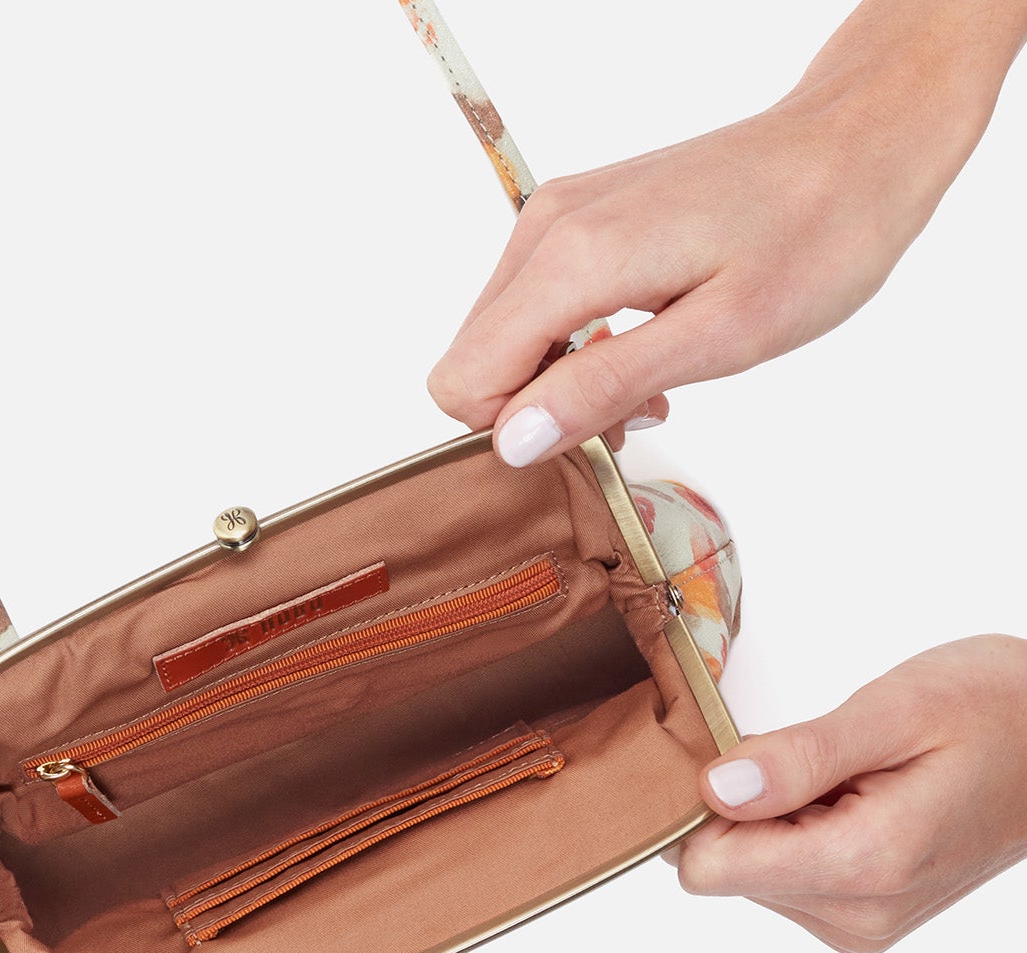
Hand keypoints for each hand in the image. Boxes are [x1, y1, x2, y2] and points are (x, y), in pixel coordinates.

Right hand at [427, 0, 1019, 465]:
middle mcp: (547, 229)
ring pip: (501, 338)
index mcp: (571, 260)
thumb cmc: (814, 234)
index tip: (592, 435)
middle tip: (630, 414)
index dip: (515, 431)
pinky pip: (534, 306)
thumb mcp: (719, 336)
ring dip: (560, 381)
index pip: (463, 380)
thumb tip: (513, 440)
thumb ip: (603, 387)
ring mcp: (559, 217)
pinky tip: (640, 349)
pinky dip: (574, 345)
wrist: (858, 143)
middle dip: (538, 409)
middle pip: (473, 361)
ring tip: (648, 384)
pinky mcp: (579, 217)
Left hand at [667, 637, 1026, 952]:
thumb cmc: (996, 711)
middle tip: (815, 756)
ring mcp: (861, 923)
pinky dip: (796, 828)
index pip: (709, 867)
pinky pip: (783, 873)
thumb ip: (799, 757)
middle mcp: (859, 914)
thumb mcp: (894, 710)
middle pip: (725, 868)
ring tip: (846, 774)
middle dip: (746, 805)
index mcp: (865, 864)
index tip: (749, 753)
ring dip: (774, 815)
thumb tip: (716, 789)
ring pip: (749, 871)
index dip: (708, 803)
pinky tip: (850, 795)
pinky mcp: (860, 917)